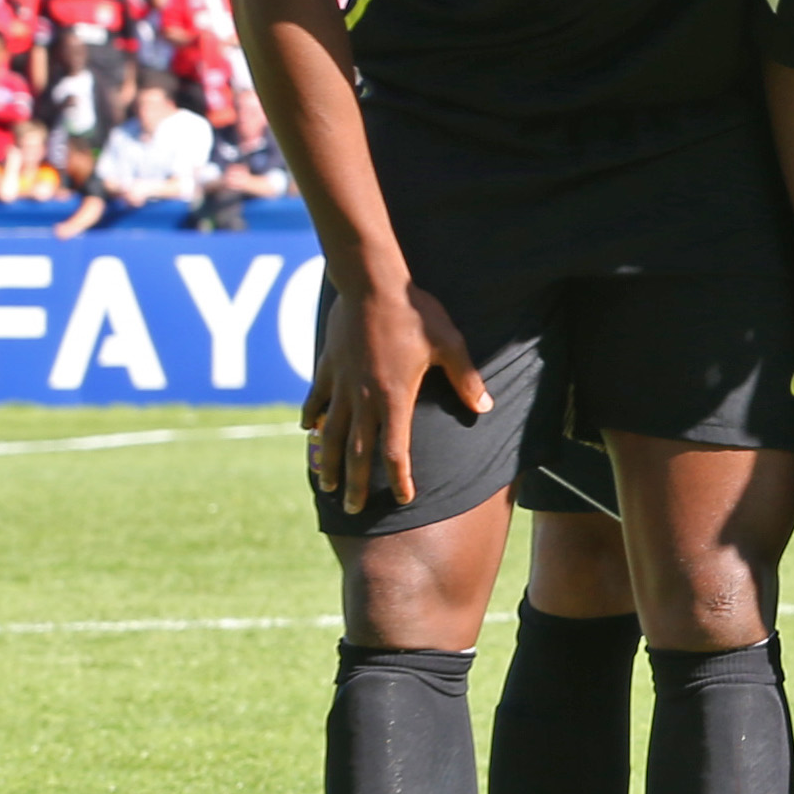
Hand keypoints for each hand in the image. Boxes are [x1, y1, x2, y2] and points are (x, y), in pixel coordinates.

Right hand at [305, 275, 487, 518]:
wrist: (371, 283)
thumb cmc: (415, 312)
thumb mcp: (450, 344)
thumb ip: (466, 379)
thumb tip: (484, 408)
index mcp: (393, 397)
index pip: (395, 450)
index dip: (400, 477)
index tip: (405, 498)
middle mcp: (362, 397)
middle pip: (358, 451)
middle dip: (358, 484)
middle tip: (355, 510)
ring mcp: (340, 383)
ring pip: (331, 432)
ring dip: (329, 460)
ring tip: (327, 485)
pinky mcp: (327, 366)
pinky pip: (316, 399)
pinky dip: (312, 418)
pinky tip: (309, 431)